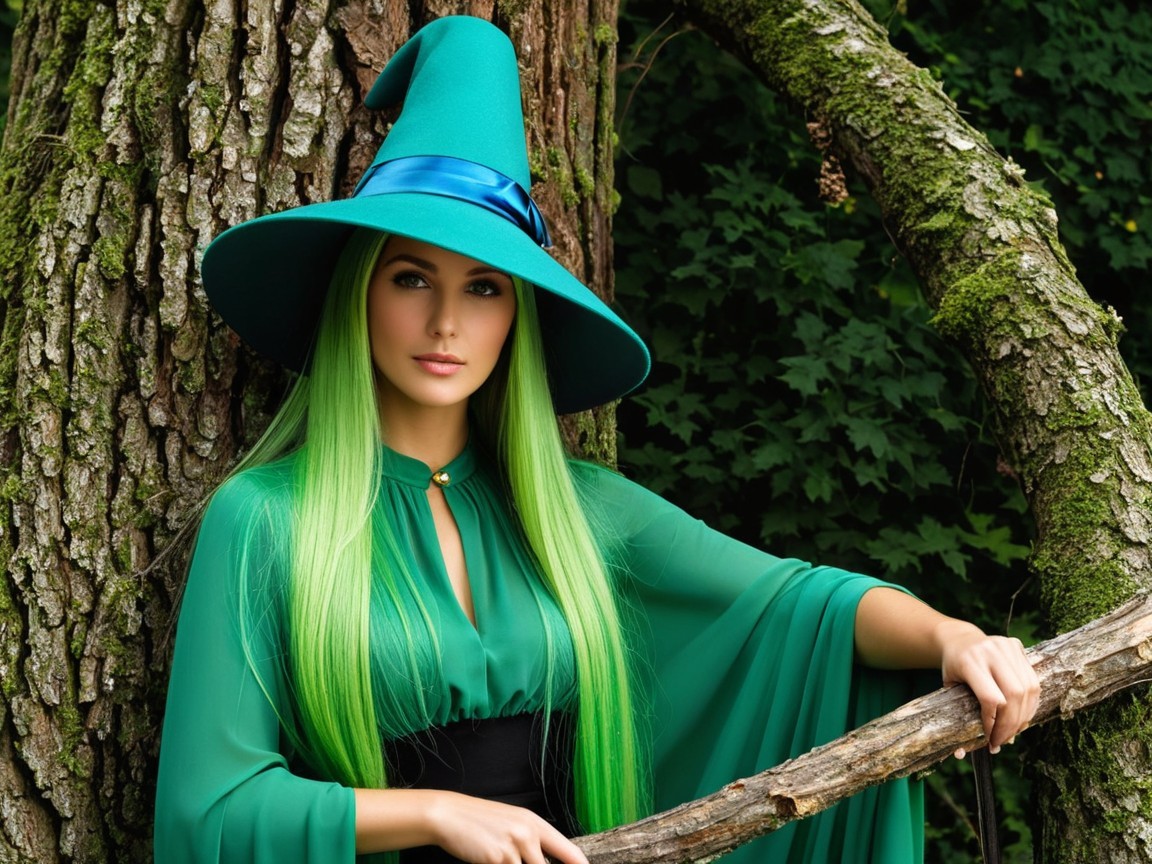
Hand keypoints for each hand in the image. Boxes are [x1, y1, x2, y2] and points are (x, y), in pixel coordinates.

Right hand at [426, 791, 588, 863]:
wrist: (449, 815)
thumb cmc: (479, 822)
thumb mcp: (511, 825)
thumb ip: (530, 844)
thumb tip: (543, 861)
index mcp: (535, 823)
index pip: (569, 852)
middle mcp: (529, 833)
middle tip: (516, 862)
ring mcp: (514, 846)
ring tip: (499, 858)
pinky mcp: (497, 858)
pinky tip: (490, 861)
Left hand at [935, 620, 1039, 755]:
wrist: (959, 639)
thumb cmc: (953, 669)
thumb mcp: (949, 687)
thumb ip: (957, 714)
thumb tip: (961, 753)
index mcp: (969, 661)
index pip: (990, 698)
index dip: (993, 723)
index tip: (989, 739)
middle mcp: (990, 651)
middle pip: (1014, 695)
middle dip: (1011, 725)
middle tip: (1002, 741)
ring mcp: (1006, 646)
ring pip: (1028, 689)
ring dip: (1024, 716)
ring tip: (1013, 732)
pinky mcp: (1018, 646)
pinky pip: (1033, 681)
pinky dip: (1031, 704)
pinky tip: (1022, 717)